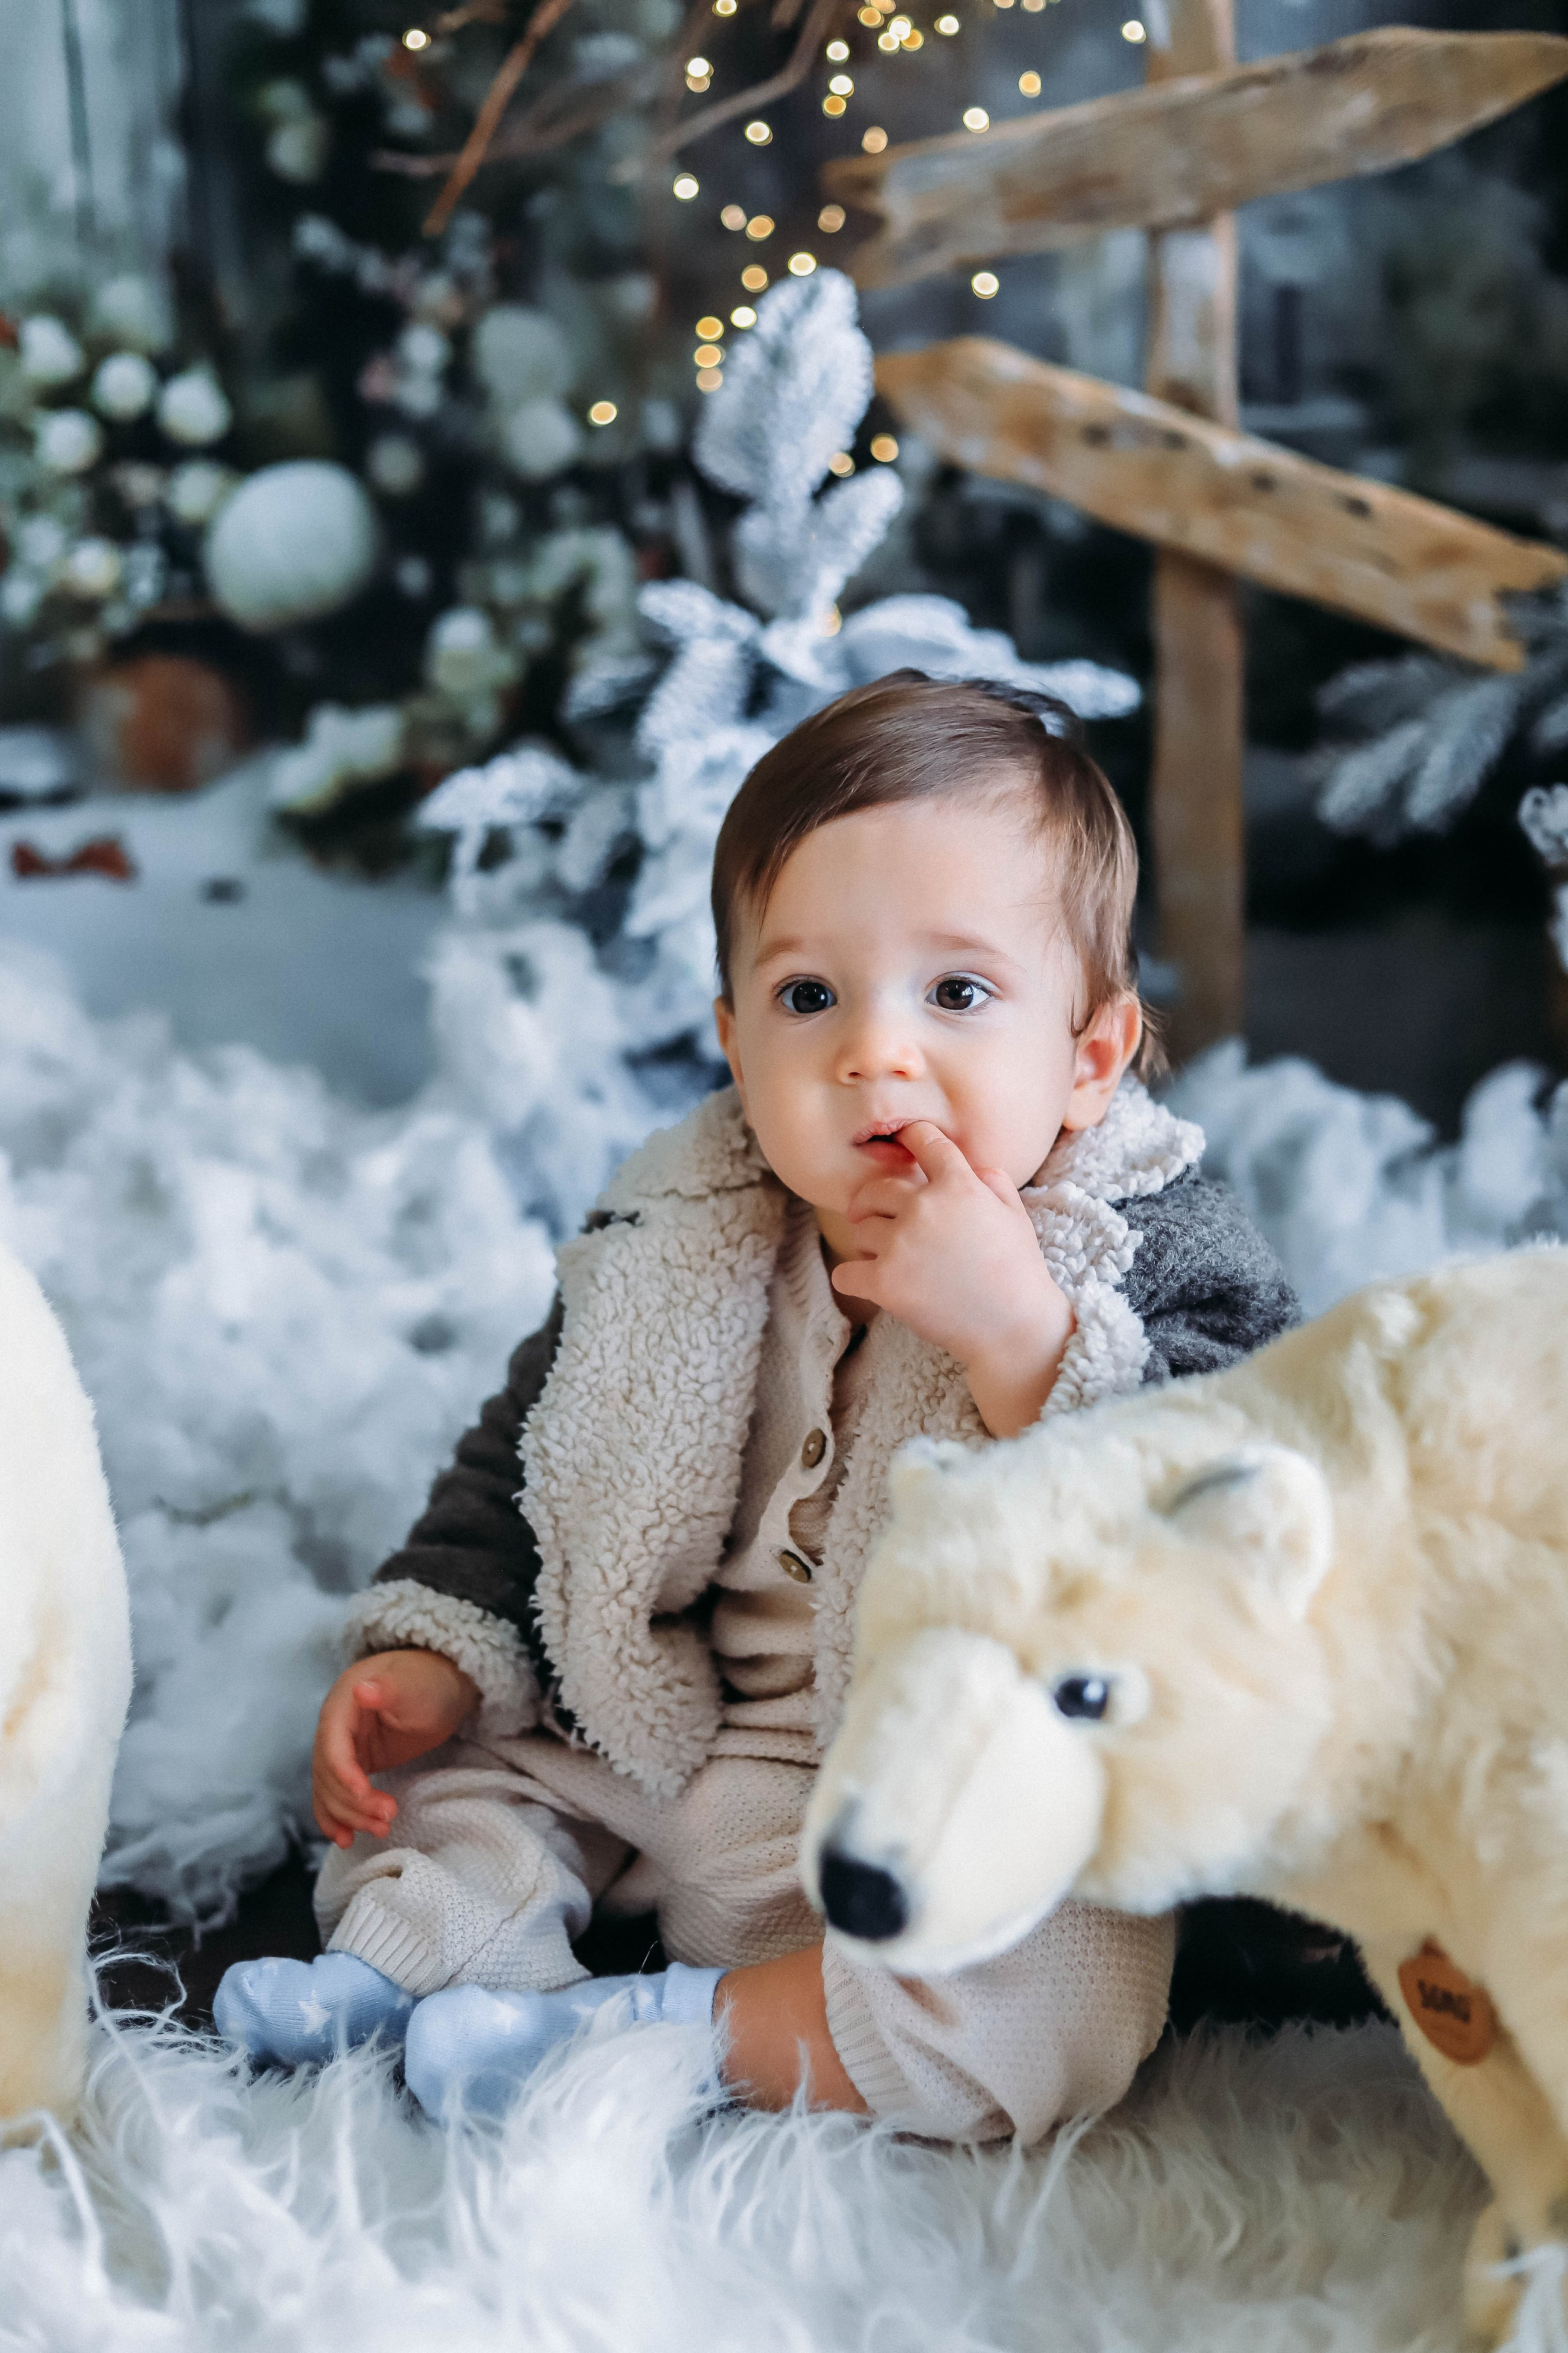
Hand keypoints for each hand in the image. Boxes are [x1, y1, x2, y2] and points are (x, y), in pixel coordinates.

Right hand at [312, 1648, 477, 1848]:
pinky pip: (336, 1794)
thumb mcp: (414, 1686)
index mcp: (342, 1702)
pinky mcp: (354, 1764)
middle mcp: (334, 1726)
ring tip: (381, 1830)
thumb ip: (389, 1690)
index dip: (344, 1773)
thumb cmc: (429, 1682)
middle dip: (353, 1801)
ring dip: (349, 1815)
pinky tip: (346, 1838)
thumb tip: (361, 1691)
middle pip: (328, 1773)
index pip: (332, 1745)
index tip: (365, 1794)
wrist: (441, 1687)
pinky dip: (338, 1817)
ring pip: (330, 1789)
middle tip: (387, 1817)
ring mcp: (342, 1746)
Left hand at [830, 1121, 1073, 1438]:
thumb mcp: (1015, 1214)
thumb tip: (973, 1167)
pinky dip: (854, 1278)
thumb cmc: (1018, 1271)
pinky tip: (869, 1283)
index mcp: (958, 1185)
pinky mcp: (884, 1282)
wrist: (1014, 1327)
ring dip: (873, 1243)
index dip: (912, 1138)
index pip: (924, 1141)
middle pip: (876, 1188)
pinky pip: (846, 1272)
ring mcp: (900, 1244)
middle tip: (874, 1215)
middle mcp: (924, 1207)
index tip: (904, 1144)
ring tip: (895, 1261)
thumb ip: (992, 1180)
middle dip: (874, 1201)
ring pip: (861, 1230)